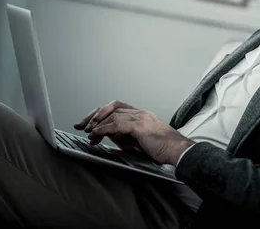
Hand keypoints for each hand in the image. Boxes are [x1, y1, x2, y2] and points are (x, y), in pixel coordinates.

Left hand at [74, 101, 193, 165]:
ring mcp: (140, 117)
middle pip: (111, 107)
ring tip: (88, 134)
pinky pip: (116, 124)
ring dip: (97, 124)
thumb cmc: (163, 149)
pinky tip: (96, 135)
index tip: (88, 123)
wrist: (178, 151)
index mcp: (140, 115)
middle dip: (94, 115)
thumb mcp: (139, 141)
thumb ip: (125, 136)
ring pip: (112, 114)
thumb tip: (108, 136)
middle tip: (81, 125)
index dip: (100, 114)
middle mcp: (140, 113)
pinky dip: (103, 129)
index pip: (116, 108)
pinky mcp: (140, 126)